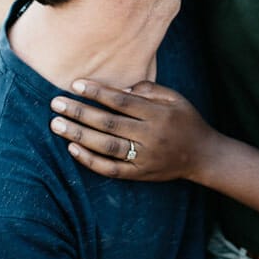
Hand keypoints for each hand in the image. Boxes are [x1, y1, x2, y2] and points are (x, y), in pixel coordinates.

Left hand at [49, 80, 218, 180]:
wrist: (203, 155)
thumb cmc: (186, 121)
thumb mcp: (175, 98)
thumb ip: (150, 89)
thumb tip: (120, 88)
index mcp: (158, 114)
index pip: (122, 102)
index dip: (98, 93)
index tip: (76, 84)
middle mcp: (150, 136)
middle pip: (109, 123)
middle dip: (80, 112)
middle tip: (56, 103)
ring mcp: (144, 157)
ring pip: (106, 146)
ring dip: (78, 135)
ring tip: (56, 124)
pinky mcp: (139, 174)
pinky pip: (111, 169)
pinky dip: (90, 160)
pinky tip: (72, 149)